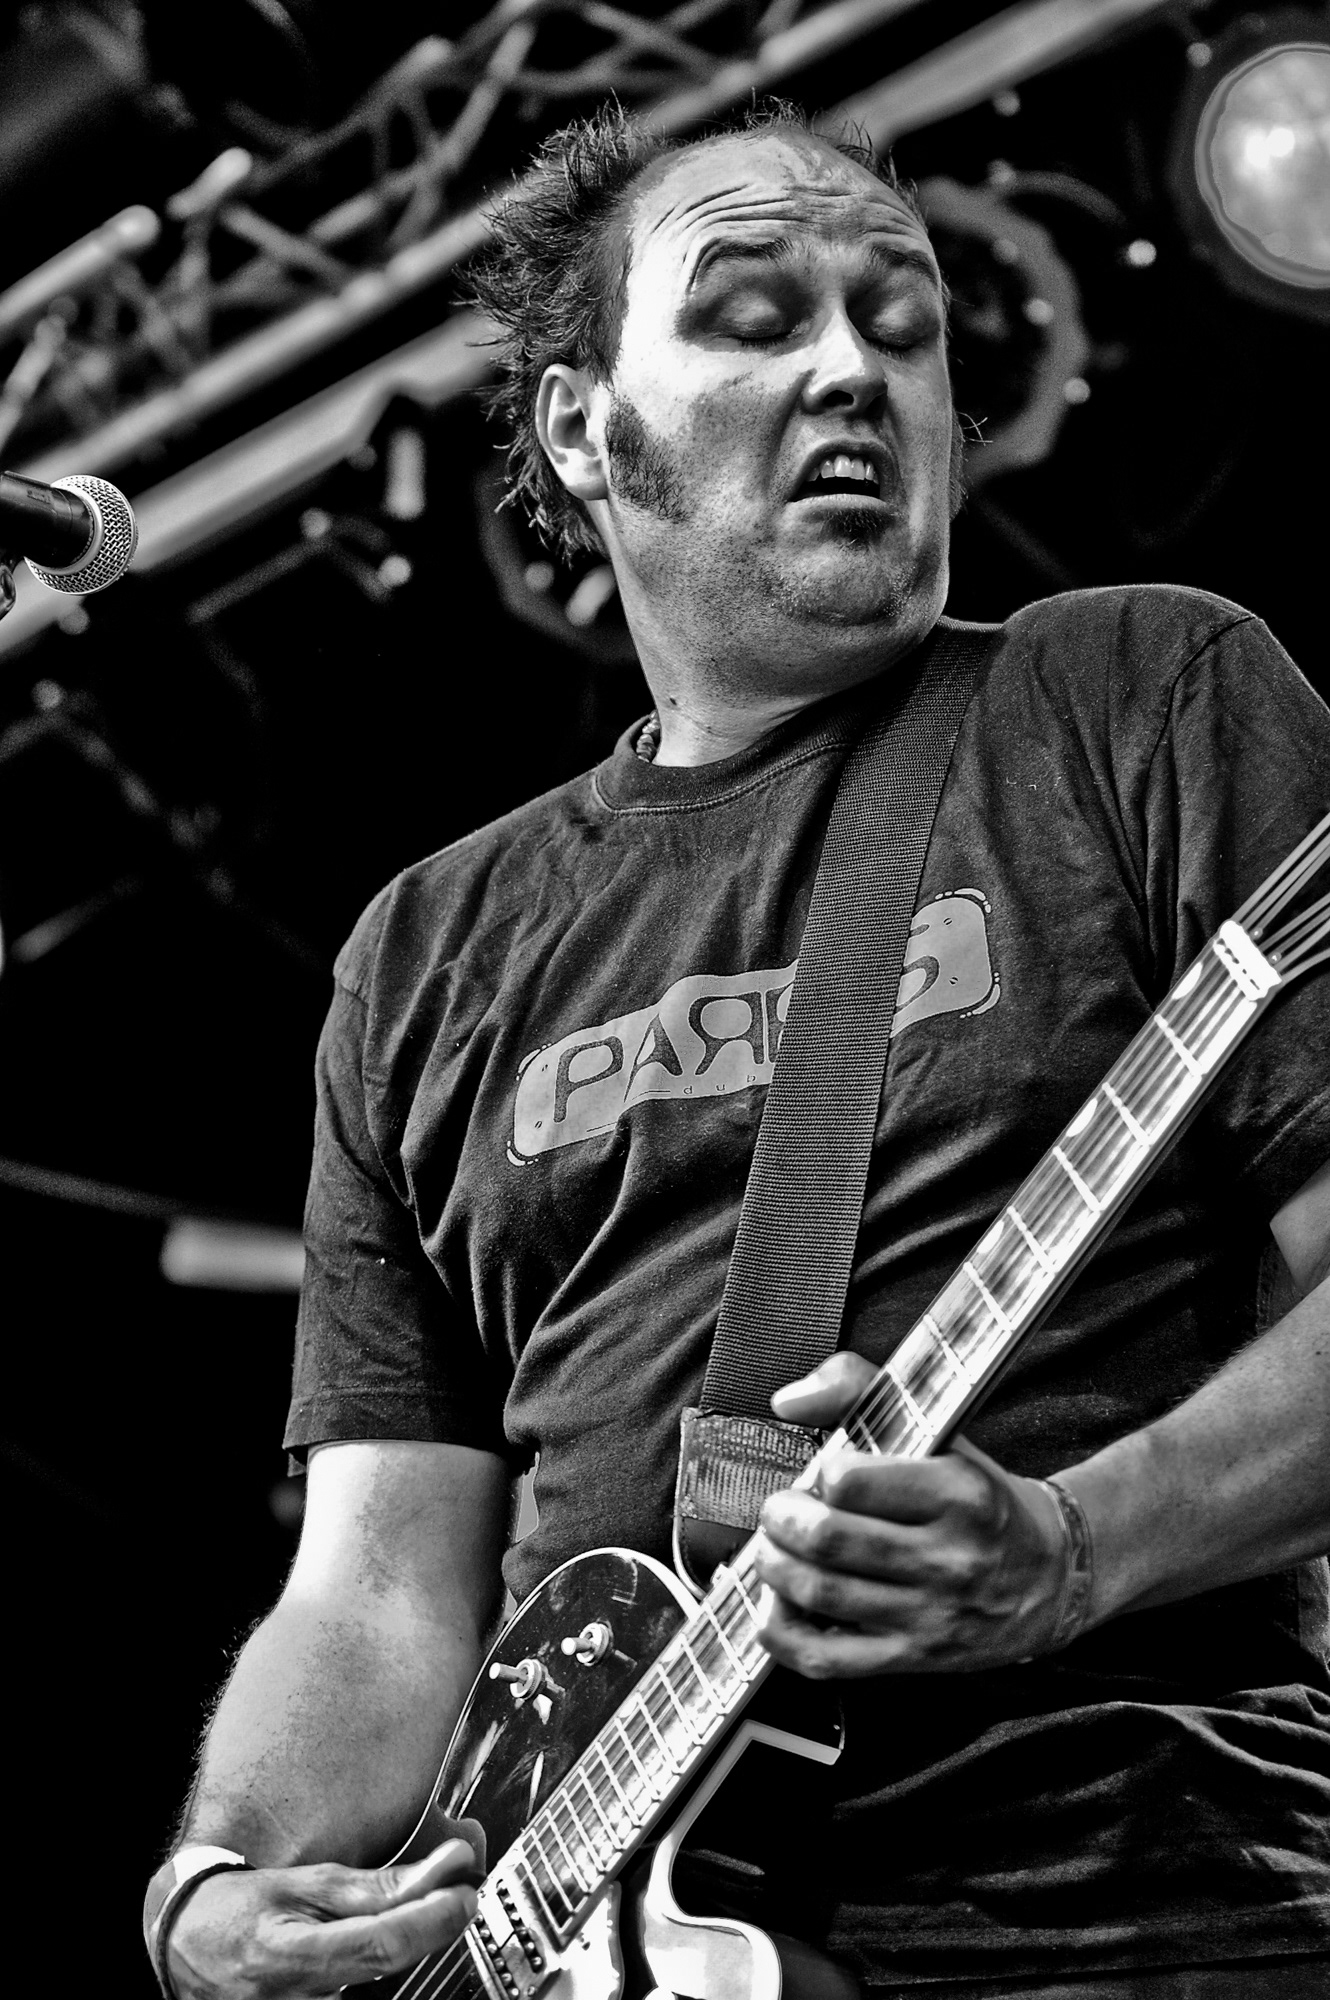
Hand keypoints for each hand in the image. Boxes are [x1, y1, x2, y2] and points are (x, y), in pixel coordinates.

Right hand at [166, 1832, 483, 1999]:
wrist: (186, 1949)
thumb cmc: (239, 1912)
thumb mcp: (305, 1884)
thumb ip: (377, 1885)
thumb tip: (443, 1867)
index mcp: (292, 1957)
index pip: (383, 1944)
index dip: (432, 1918)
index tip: (465, 1891)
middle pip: (389, 1973)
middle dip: (431, 1932)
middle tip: (454, 1898)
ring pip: (381, 1991)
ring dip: (408, 1951)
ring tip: (416, 1919)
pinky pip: (364, 1998)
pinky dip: (382, 1974)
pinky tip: (385, 1948)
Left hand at [752, 1354, 1070, 1676]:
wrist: (1048, 1577)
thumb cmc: (982, 1502)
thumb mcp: (943, 1434)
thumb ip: (860, 1392)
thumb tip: (788, 1401)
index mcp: (960, 1493)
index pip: (852, 1481)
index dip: (822, 1473)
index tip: (824, 1473)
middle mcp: (949, 1558)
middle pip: (827, 1539)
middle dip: (780, 1519)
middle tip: (779, 1510)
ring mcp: (930, 1614)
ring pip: (819, 1593)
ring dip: (773, 1566)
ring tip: (774, 1548)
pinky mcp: (913, 1657)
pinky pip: (826, 1658)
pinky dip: (783, 1632)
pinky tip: (780, 1606)